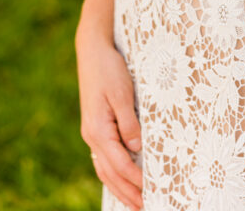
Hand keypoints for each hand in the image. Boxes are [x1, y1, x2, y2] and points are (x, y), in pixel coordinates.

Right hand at [76, 29, 143, 210]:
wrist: (93, 50)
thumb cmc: (110, 69)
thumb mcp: (122, 93)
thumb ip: (129, 123)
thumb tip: (137, 149)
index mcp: (98, 130)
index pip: (119, 165)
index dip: (135, 181)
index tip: (151, 192)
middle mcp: (92, 135)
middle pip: (110, 173)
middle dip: (127, 192)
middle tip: (145, 207)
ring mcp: (92, 131)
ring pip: (104, 168)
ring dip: (119, 187)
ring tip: (134, 201)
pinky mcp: (96, 125)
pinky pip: (103, 157)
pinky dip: (112, 172)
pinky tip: (120, 177)